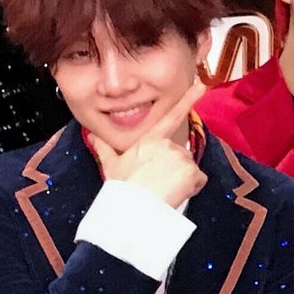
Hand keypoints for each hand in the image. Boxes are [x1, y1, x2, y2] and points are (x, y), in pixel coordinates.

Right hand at [89, 83, 207, 207]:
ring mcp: (181, 156)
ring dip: (182, 178)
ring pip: (189, 168)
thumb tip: (92, 135)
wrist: (133, 207)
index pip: (171, 116)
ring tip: (164, 189)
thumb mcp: (111, 164)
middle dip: (174, 168)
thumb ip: (104, 147)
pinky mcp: (192, 171)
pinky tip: (176, 193)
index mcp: (150, 139)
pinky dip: (192, 187)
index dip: (188, 99)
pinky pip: (198, 180)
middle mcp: (168, 144)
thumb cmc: (122, 187)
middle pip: (180, 154)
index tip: (201, 86)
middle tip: (159, 182)